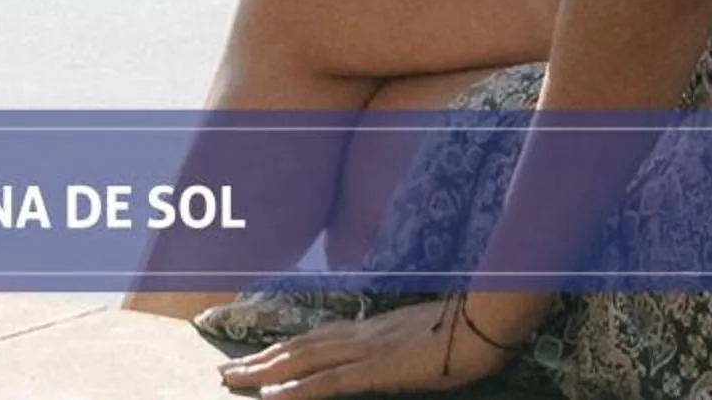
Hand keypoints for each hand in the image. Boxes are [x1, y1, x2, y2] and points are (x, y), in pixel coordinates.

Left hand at [218, 295, 524, 394]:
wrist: (486, 319)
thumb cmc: (464, 328)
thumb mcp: (423, 336)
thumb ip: (397, 345)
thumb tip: (387, 354)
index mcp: (370, 329)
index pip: (314, 338)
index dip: (282, 347)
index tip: (256, 357)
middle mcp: (359, 335)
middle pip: (298, 347)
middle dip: (260, 360)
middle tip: (225, 372)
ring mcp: (366, 350)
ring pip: (302, 361)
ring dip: (264, 372)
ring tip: (232, 381)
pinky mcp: (377, 370)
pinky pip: (328, 382)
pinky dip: (296, 389)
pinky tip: (271, 396)